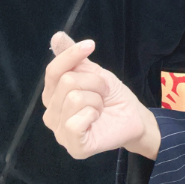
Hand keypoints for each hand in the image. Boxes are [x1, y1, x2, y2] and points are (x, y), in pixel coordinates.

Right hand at [42, 33, 159, 160]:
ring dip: (97, 99)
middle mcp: (51, 114)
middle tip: (103, 93)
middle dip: (94, 82)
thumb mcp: (93, 72)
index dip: (71, 55)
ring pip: (74, 99)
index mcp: (52, 96)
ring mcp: (60, 132)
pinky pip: (76, 122)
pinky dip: (93, 115)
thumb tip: (57, 36)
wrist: (134, 117)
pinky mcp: (73, 147)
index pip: (53, 71)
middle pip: (67, 81)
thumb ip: (72, 57)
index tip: (90, 45)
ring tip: (101, 107)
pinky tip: (97, 120)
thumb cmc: (111, 96)